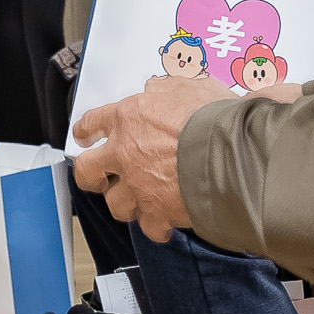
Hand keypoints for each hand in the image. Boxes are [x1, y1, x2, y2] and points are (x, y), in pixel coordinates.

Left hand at [70, 75, 231, 241]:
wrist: (228, 154)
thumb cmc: (211, 117)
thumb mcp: (190, 86)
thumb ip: (167, 89)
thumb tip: (156, 89)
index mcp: (129, 119)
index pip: (92, 122)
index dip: (86, 130)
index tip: (85, 136)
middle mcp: (125, 154)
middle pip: (87, 171)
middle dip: (90, 176)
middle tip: (99, 177)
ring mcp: (138, 187)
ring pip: (115, 204)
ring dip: (126, 202)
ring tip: (138, 201)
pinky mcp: (157, 213)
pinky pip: (149, 227)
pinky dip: (157, 226)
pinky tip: (165, 222)